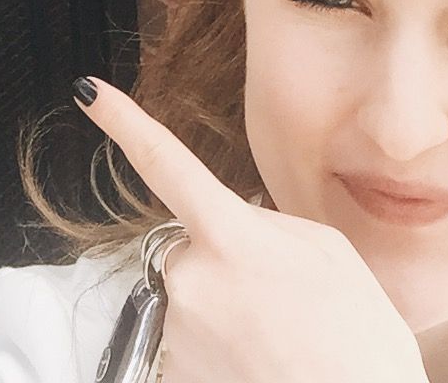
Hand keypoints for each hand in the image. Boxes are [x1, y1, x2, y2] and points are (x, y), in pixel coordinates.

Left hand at [76, 78, 428, 382]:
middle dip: (222, 261)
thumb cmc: (358, 342)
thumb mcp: (326, 252)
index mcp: (229, 234)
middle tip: (277, 300)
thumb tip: (232, 223)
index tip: (89, 92)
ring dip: (223, 310)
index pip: (164, 161)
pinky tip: (258, 363)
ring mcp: (177, 330)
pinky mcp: (172, 373)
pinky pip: (188, 342)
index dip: (123, 121)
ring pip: (190, 298)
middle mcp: (190, 277)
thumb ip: (265, 224)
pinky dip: (218, 350)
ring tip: (275, 340)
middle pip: (188, 247)